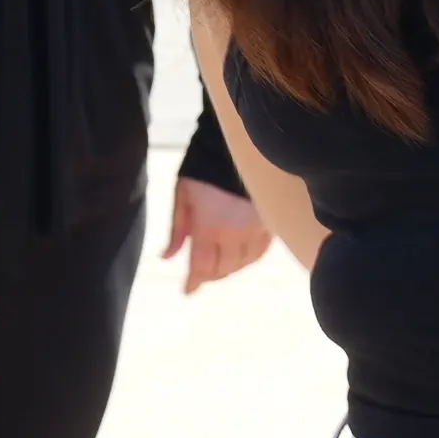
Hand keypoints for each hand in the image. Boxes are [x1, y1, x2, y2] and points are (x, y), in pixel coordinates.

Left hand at [163, 174, 271, 292]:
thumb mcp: (182, 196)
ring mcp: (256, 230)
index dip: (194, 282)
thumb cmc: (203, 171)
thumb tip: (166, 258)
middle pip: (222, 269)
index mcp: (209, 228)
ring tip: (218, 264)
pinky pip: (259, 252)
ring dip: (228, 268)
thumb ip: (177, 230)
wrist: (242, 146)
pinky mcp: (271, 224)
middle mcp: (235, 235)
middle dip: (209, 275)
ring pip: (242, 263)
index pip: (201, 267)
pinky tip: (239, 256)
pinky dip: (247, 259)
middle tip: (200, 274)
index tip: (187, 291)